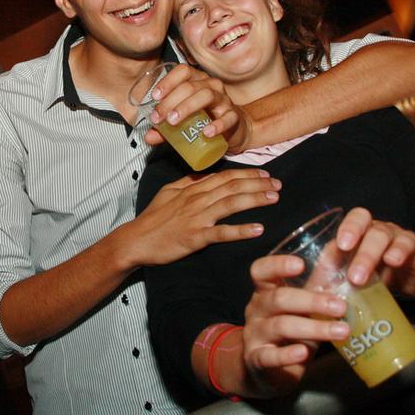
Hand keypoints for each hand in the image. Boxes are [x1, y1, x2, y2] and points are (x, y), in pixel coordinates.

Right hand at [123, 169, 280, 267]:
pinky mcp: (195, 236)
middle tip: (278, 184)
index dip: (247, 174)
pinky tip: (257, 229)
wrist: (136, 239)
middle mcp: (197, 199)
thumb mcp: (168, 192)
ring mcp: (197, 217)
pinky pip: (221, 232)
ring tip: (274, 199)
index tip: (265, 174)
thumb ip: (188, 182)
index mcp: (192, 188)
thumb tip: (205, 175)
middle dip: (258, 184)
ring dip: (255, 199)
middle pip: (233, 187)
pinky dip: (240, 230)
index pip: (225, 177)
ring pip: (231, 204)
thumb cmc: (152, 218)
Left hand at [142, 64, 252, 152]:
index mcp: (197, 81)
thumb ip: (165, 128)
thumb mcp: (183, 121)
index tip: (155, 96)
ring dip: (187, 107)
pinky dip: (217, 125)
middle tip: (159, 117)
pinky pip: (228, 118)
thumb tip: (148, 136)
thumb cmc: (206, 118)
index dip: (168, 81)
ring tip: (174, 121)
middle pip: (190, 86)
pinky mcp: (234, 117)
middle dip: (170, 101)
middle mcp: (211, 86)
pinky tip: (206, 132)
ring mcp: (224, 100)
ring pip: (206, 95)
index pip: (182, 71)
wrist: (233, 128)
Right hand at [241, 254, 349, 393]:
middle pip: (278, 299)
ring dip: (313, 328)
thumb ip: (318, 280)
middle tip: (341, 305)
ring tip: (342, 331)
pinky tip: (304, 354)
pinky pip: (270, 356)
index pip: (261, 271)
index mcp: (265, 291)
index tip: (300, 264)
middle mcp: (256, 310)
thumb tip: (339, 248)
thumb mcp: (302, 305)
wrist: (265, 369)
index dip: (277, 265)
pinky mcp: (257, 360)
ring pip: (280, 326)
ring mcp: (255, 335)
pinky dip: (287, 355)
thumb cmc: (289, 330)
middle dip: (311, 301)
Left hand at [334, 207, 414, 298]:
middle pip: (377, 234)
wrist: (405, 283)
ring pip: (403, 241)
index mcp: (364, 233)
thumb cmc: (372, 274)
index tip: (342, 246)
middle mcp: (386, 232)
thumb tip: (310, 288)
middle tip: (357, 277)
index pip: (357, 220)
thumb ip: (334, 274)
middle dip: (366, 254)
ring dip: (397, 251)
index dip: (350, 229)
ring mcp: (408, 242)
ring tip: (392, 262)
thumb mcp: (351, 273)